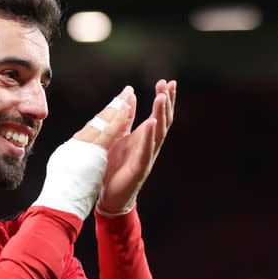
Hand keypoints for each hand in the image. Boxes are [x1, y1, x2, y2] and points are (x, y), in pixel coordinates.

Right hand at [32, 87, 135, 219]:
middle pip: (98, 120)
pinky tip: (126, 109)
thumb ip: (75, 156)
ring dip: (116, 108)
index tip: (116, 104)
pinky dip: (117, 119)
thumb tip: (78, 149)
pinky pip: (107, 132)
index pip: (92, 127)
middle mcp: (78, 143)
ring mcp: (84, 145)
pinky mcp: (93, 151)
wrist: (59, 200)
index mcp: (74, 147)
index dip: (105, 114)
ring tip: (127, 96)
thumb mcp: (68, 166)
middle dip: (113, 106)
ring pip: (103, 122)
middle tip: (126, 92)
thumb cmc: (62, 189)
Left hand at [97, 80, 175, 213]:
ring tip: (161, 98)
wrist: (110, 197)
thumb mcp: (120, 137)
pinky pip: (146, 151)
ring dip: (160, 115)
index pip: (158, 115)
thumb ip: (126, 119)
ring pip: (158, 134)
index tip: (167, 81)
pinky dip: (149, 137)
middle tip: (167, 85)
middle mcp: (149, 146)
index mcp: (144, 138)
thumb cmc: (115, 168)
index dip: (164, 99)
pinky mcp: (139, 169)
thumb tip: (131, 96)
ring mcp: (146, 158)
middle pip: (162, 121)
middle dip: (166, 102)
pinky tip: (151, 124)